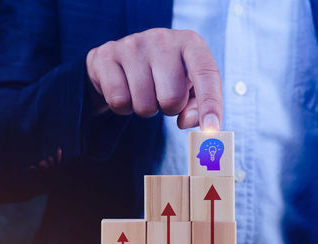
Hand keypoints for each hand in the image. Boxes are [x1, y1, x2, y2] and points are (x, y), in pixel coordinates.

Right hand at [86, 28, 221, 129]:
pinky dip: (123, 107)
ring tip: (144, 91)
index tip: (212, 129)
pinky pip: (118, 101)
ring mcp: (131, 44)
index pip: (206, 73)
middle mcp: (162, 38)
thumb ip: (197, 106)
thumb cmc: (165, 76)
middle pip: (172, 98)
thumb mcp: (188, 87)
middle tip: (162, 97)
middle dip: (169, 108)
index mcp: (190, 42)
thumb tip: (186, 121)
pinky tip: (125, 90)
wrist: (123, 60)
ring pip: (144, 104)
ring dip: (145, 108)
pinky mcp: (105, 55)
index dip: (211, 104)